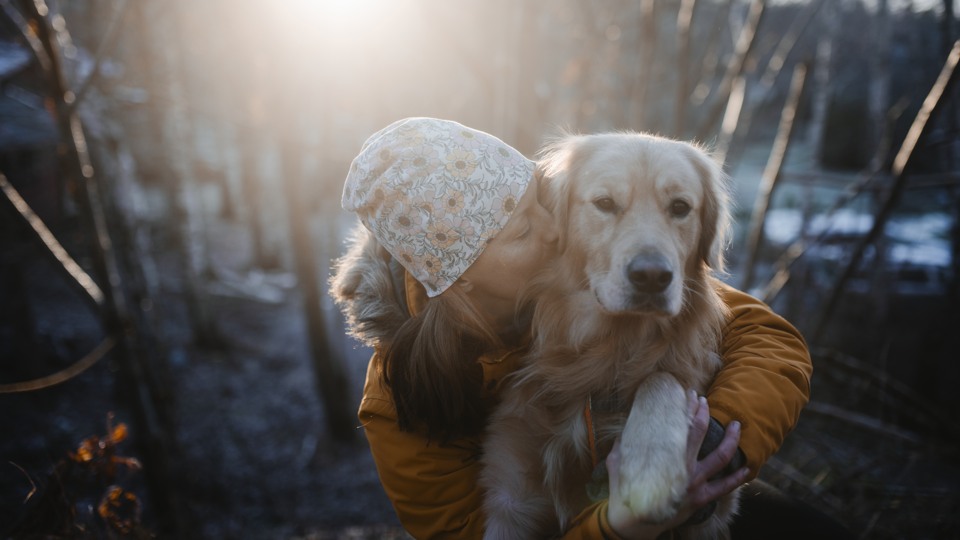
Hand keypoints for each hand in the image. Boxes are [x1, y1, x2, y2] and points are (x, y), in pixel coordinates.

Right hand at [605, 391, 747, 537]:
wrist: (634, 525)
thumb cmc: (625, 493)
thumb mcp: (617, 464)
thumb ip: (622, 445)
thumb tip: (625, 428)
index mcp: (667, 458)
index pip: (682, 426)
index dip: (688, 408)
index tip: (690, 394)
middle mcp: (685, 469)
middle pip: (701, 433)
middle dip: (704, 413)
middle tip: (704, 400)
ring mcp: (696, 484)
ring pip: (721, 458)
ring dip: (731, 440)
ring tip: (738, 426)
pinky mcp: (701, 500)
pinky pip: (724, 488)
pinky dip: (737, 479)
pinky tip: (747, 469)